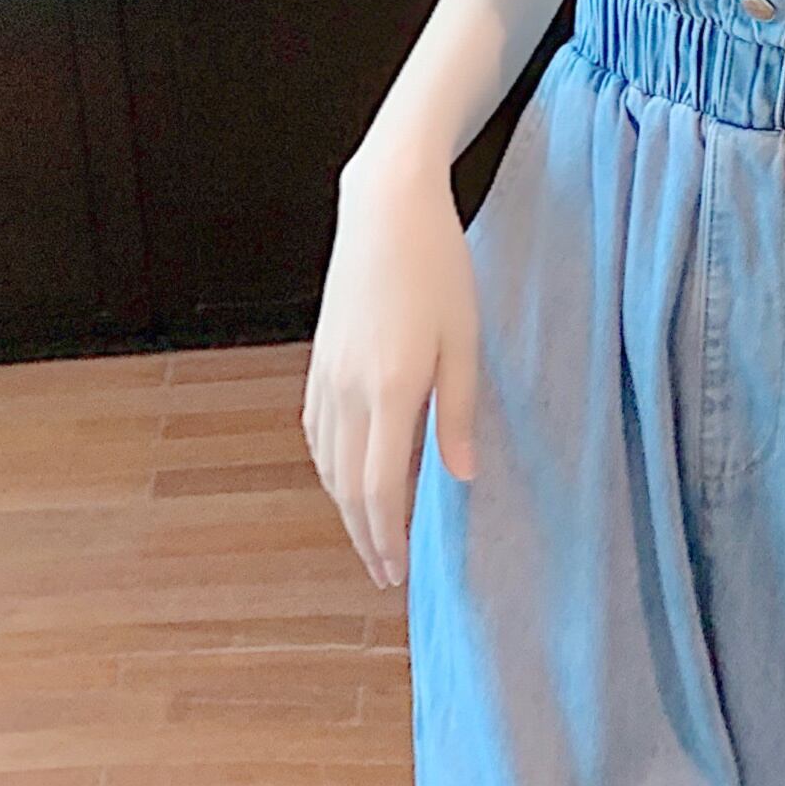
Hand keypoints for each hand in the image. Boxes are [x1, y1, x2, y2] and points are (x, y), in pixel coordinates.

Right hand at [302, 147, 479, 587]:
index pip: (381, 488)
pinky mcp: (320, 360)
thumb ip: (461, 413)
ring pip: (329, 464)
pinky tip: (346, 476)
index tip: (397, 572)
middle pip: (349, 486)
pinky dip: (330, 467)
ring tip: (372, 534)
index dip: (388, 536)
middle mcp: (350, 391)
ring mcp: (328, 375)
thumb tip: (462, 478)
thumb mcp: (466, 339)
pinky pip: (318, 432)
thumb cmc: (439, 268)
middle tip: (384, 573)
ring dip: (347, 506)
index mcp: (392, 389)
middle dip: (365, 535)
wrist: (387, 211)